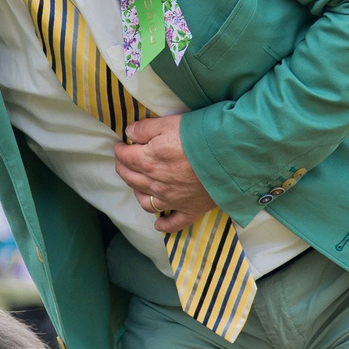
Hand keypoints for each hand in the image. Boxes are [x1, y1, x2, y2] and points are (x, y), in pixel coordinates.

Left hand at [115, 116, 217, 233]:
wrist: (229, 155)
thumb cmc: (198, 136)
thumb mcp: (168, 123)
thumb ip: (145, 129)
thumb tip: (128, 133)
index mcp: (147, 162)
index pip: (125, 158)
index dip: (120, 150)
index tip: (121, 146)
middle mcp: (155, 184)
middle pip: (131, 179)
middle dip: (123, 169)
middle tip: (124, 162)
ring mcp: (172, 200)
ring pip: (146, 202)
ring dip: (138, 194)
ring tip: (138, 185)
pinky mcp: (190, 210)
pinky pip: (173, 223)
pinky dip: (164, 225)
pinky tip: (158, 224)